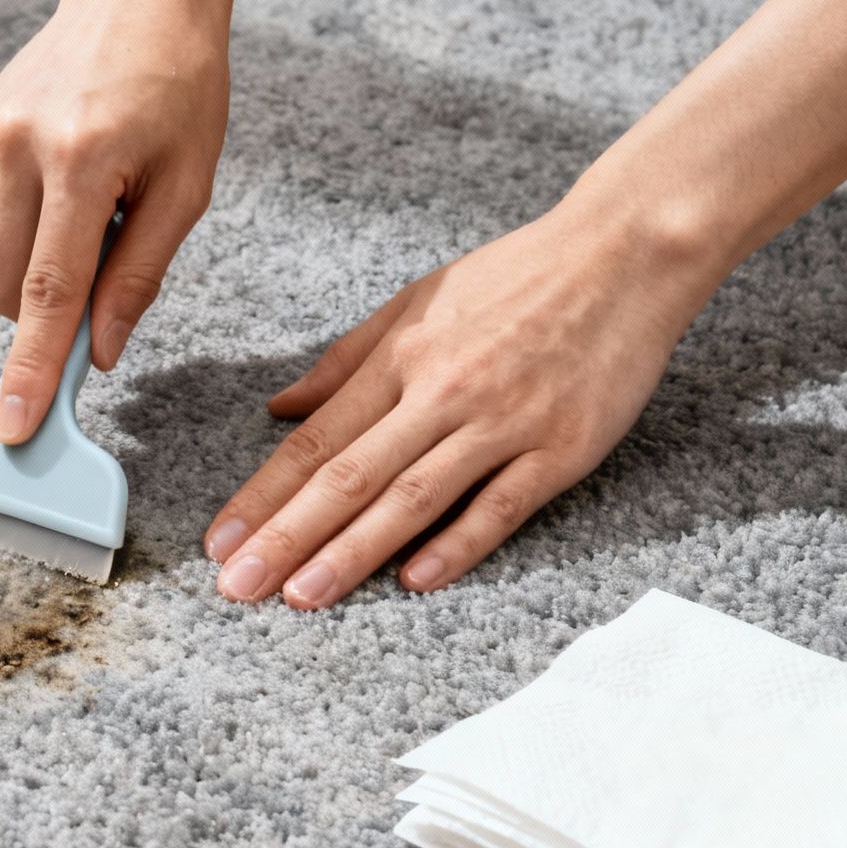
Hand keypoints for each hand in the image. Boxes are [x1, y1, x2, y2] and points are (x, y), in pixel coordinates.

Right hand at [0, 0, 236, 443]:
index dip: (31, 368)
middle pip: (2, 289)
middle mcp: (19, 145)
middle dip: (40, 316)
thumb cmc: (179, 86)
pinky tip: (66, 173)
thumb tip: (99, 353)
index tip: (12, 426)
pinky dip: (25, 220)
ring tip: (93, 201)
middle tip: (102, 274)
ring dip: (36, 260)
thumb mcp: (188, 186)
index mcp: (83, 160)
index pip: (48, 293)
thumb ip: (140, 275)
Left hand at [203, 209, 715, 606]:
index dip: (263, 496)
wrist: (625, 252)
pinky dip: (457, 544)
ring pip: (413, 498)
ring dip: (352, 552)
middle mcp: (442, 391)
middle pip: (350, 476)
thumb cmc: (518, 276)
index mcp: (402, 356)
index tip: (221, 543)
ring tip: (302, 596)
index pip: (316, 442)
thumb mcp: (417, 300)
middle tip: (238, 586)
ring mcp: (503, 422)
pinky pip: (501, 505)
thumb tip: (279, 408)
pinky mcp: (561, 447)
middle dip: (286, 536)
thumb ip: (346, 361)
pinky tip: (414, 580)